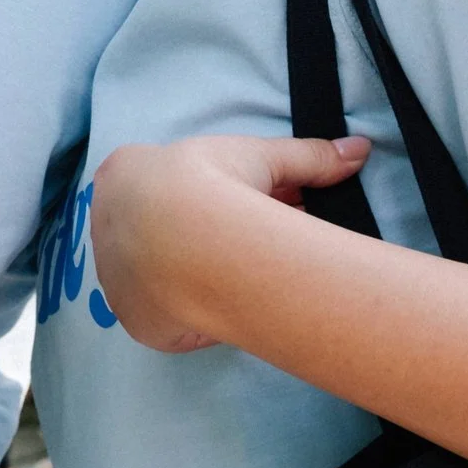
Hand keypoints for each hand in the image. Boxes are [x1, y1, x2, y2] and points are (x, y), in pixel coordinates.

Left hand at [88, 133, 367, 353]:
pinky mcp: (133, 320)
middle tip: (251, 241)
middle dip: (201, 233)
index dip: (214, 192)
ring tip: (241, 279)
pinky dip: (191, 315)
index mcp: (124, 173)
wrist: (189, 243)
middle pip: (160, 230)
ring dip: (192, 275)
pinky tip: (221, 312)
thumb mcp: (263, 158)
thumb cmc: (217, 186)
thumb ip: (308, 156)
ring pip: (158, 275)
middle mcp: (108, 223)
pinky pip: (165, 318)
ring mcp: (115, 275)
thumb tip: (359, 148)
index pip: (167, 184)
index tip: (250, 203)